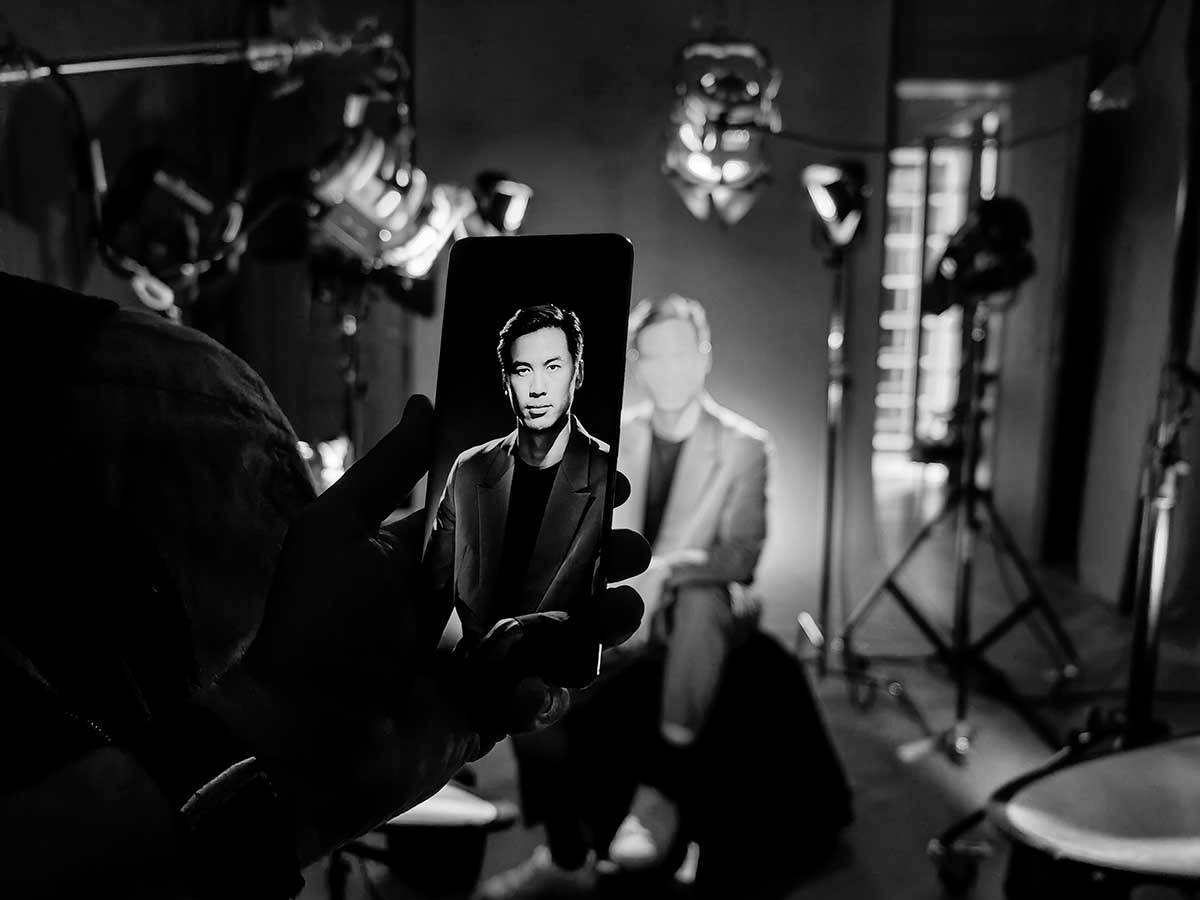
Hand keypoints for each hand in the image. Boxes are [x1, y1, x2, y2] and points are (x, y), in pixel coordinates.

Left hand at [210, 396, 648, 858]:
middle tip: (633, 549)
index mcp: (434, 558)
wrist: (299, 744)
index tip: (609, 483)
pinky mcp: (483, 715)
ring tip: (623, 610)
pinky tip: (535, 692)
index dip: (561, 499)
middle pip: (548, 573)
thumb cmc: (313, 631)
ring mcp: (476, 663)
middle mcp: (460, 605)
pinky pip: (535, 700)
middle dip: (599, 558)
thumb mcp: (337, 532)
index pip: (511, 517)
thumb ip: (388, 469)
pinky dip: (547, 697)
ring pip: (557, 634)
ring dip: (598, 622)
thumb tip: (427, 404)